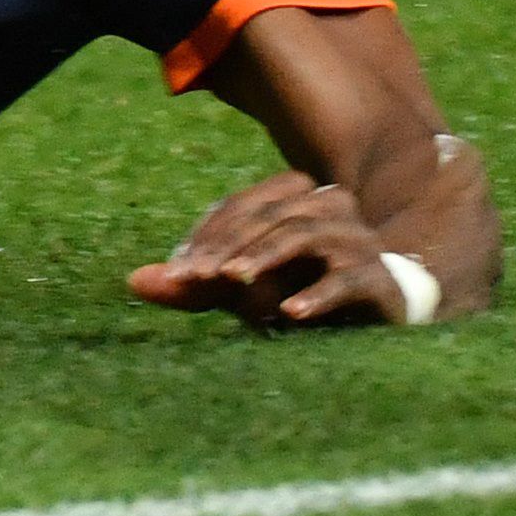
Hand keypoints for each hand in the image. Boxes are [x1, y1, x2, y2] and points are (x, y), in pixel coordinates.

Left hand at [127, 170, 435, 329]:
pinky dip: (318, 295)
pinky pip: (348, 279)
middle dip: (225, 247)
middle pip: (266, 216)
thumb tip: (133, 282)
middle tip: (193, 278)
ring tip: (233, 282)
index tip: (177, 271)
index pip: (240, 206)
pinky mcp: (381, 278)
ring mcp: (358, 239)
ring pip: (303, 235)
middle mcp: (327, 206)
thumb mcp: (243, 290)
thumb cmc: (301, 293)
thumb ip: (195, 285)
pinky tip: (291, 313)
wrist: (381, 318)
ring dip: (264, 258)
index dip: (205, 235)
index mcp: (295, 196)